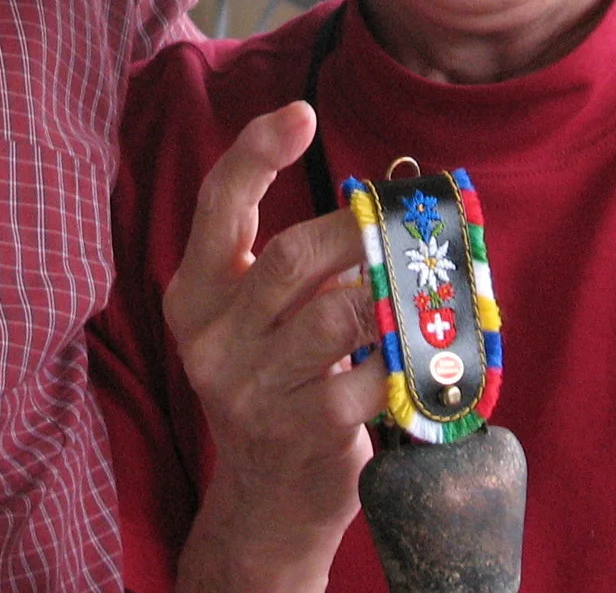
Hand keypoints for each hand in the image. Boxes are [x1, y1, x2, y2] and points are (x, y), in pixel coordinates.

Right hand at [166, 101, 383, 592]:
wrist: (267, 502)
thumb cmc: (277, 382)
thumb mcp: (259, 319)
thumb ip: (293, 263)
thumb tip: (380, 203)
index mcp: (194, 295)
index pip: (217, 206)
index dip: (257, 152)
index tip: (301, 112)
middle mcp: (212, 339)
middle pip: (292, 256)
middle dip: (356, 230)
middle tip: (397, 222)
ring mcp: (253, 389)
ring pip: (337, 312)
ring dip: (389, 292)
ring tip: (415, 284)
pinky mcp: (302, 431)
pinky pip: (369, 374)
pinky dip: (405, 357)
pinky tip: (421, 352)